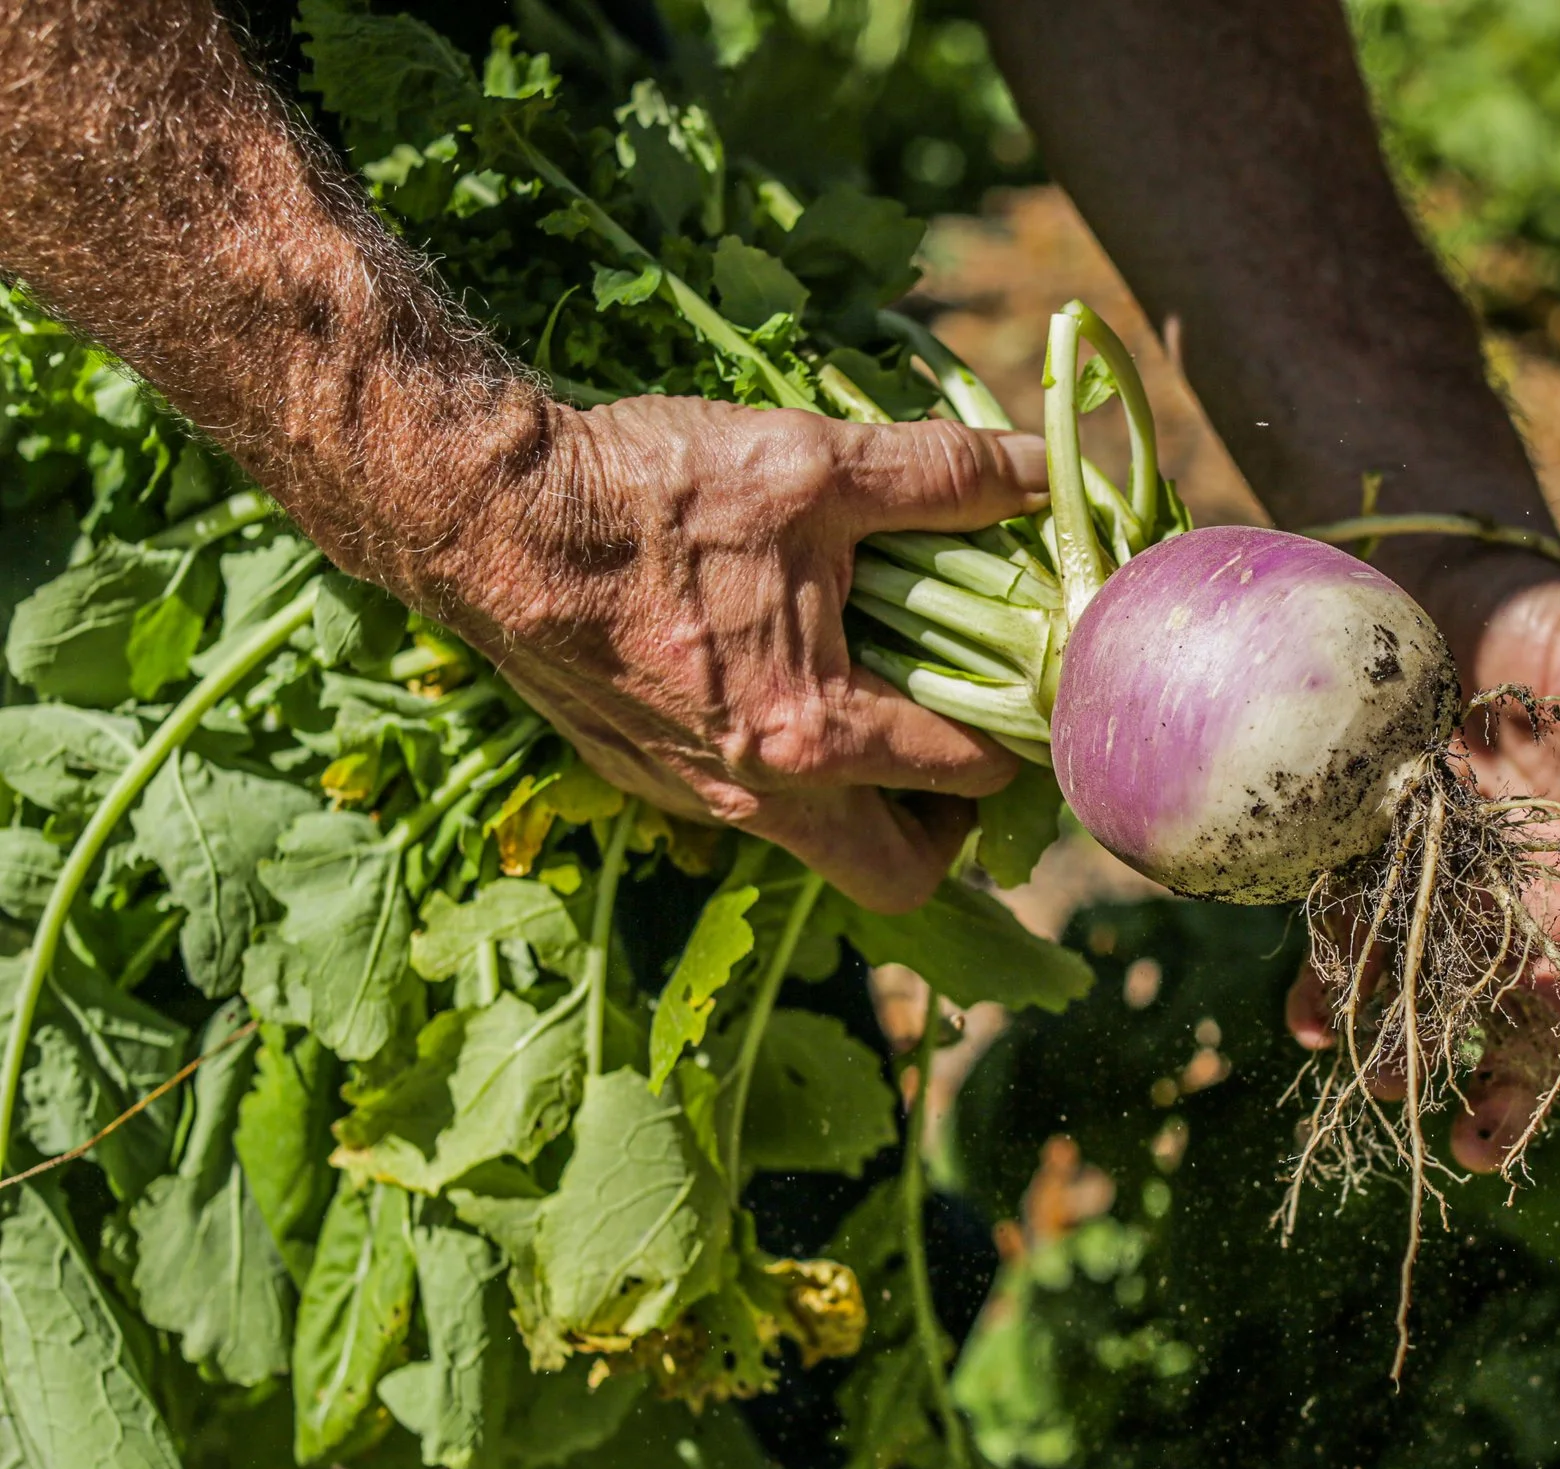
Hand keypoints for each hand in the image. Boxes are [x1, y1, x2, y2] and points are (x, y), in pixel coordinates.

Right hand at [435, 395, 1044, 910]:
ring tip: (888, 696)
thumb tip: (1045, 472)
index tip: (1037, 684)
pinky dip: (791, 767)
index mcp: (817, 737)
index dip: (1025, 729)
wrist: (481, 515)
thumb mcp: (815, 467)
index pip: (973, 776)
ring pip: (819, 844)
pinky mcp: (641, 775)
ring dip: (869, 795)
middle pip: (899, 875)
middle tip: (967, 741)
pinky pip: (748, 806)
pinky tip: (790, 674)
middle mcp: (758, 798)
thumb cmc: (651, 494)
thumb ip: (945, 477)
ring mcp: (692, 797)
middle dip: (952, 828)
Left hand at [1286, 548, 1559, 1174]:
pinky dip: (1326, 983)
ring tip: (1387, 1098)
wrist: (1441, 563)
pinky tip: (1305, 1023)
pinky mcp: (1364, 858)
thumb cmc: (1550, 614)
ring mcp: (1444, 886)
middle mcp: (1529, 898)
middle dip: (1514, 1094)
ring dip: (1412, 1054)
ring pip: (1436, 997)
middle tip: (1481, 1149)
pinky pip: (1345, 937)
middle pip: (1534, 1021)